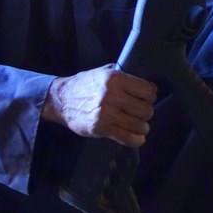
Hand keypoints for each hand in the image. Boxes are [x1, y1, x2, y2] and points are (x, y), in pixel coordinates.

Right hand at [42, 65, 156, 146]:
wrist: (61, 100)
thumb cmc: (84, 85)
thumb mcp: (103, 72)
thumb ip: (124, 76)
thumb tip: (148, 85)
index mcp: (115, 78)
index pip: (148, 91)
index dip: (150, 96)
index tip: (146, 98)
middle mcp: (112, 95)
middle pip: (146, 109)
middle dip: (146, 112)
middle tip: (139, 112)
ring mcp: (106, 113)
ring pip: (139, 125)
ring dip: (142, 127)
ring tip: (137, 125)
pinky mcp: (101, 128)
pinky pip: (128, 138)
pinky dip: (136, 140)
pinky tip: (136, 137)